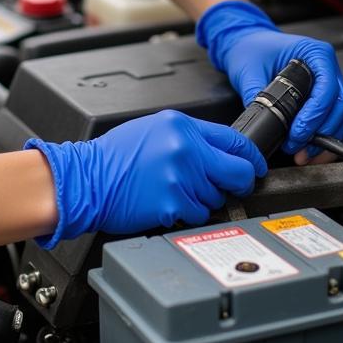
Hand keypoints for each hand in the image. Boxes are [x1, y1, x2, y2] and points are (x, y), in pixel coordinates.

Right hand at [24, 109, 266, 246]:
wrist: (87, 178)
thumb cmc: (115, 156)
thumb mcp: (155, 129)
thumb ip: (190, 137)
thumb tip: (221, 152)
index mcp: (182, 126)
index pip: (235, 141)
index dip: (251, 158)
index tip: (255, 166)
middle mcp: (185, 149)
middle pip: (238, 172)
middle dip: (238, 182)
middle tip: (229, 186)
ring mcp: (180, 178)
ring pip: (216, 198)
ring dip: (203, 200)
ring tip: (175, 190)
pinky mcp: (172, 204)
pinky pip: (197, 215)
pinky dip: (185, 213)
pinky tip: (165, 202)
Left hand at [196, 0, 342, 157]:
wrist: (247, 44)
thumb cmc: (251, 48)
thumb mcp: (250, 69)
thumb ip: (256, 94)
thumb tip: (261, 121)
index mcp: (315, 53)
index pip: (327, 86)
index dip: (315, 113)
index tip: (299, 131)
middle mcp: (327, 67)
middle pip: (338, 105)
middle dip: (320, 131)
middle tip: (299, 148)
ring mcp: (327, 82)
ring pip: (338, 116)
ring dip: (323, 139)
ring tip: (302, 154)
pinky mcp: (321, 96)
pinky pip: (329, 119)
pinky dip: (321, 137)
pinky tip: (308, 150)